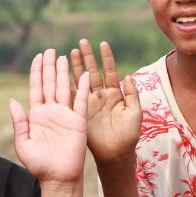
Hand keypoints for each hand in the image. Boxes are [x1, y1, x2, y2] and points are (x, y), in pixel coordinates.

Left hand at [10, 49, 89, 185]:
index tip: (37, 57)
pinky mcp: (79, 121)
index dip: (36, 72)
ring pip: (64, 88)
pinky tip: (84, 74)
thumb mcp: (23, 143)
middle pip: (50, 83)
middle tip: (50, 50)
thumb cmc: (39, 165)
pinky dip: (83, 87)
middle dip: (49, 66)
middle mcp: (51, 111)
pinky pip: (81, 101)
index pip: (36, 88)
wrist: (58, 179)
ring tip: (64, 56)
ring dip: (64, 72)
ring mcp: (65, 115)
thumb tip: (13, 100)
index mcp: (36, 115)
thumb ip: (19, 122)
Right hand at [69, 40, 141, 166]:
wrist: (116, 154)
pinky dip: (66, 85)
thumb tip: (127, 76)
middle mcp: (101, 95)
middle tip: (82, 42)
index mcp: (115, 94)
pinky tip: (60, 74)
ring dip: (75, 67)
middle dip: (87, 57)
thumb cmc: (129, 135)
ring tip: (69, 53)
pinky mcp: (81, 112)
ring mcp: (90, 103)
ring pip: (81, 81)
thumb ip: (132, 94)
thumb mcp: (135, 114)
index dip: (106, 58)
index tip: (102, 43)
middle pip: (93, 71)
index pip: (110, 71)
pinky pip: (72, 97)